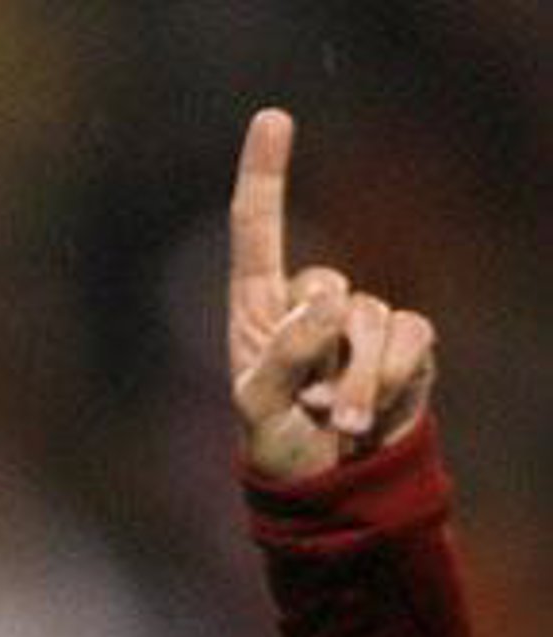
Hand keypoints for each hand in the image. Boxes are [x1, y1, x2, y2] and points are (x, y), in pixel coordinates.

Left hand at [228, 107, 435, 480]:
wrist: (331, 487)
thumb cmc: (279, 447)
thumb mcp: (260, 410)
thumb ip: (283, 353)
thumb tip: (330, 299)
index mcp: (260, 309)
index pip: (257, 232)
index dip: (265, 175)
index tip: (273, 118)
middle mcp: (311, 302)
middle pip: (325, 287)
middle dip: (318, 354)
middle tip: (307, 406)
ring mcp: (360, 319)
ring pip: (369, 318)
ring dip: (354, 381)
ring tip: (337, 424)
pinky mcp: (405, 341)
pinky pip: (409, 336)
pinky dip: (389, 379)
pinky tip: (371, 415)